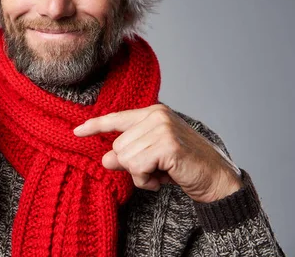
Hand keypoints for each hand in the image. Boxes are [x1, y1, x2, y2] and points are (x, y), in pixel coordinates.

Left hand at [74, 104, 242, 202]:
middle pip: (118, 146)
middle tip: (156, 170)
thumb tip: (106, 159)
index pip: (116, 118)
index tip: (76, 131)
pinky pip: (137, 168)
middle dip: (132, 165)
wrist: (217, 180)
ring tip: (161, 174)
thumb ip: (128, 154)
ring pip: (126, 158)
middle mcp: (157, 115)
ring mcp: (163, 128)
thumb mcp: (151, 159)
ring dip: (140, 175)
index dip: (94, 126)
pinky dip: (146, 181)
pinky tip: (163, 180)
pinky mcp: (167, 145)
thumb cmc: (184, 167)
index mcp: (153, 113)